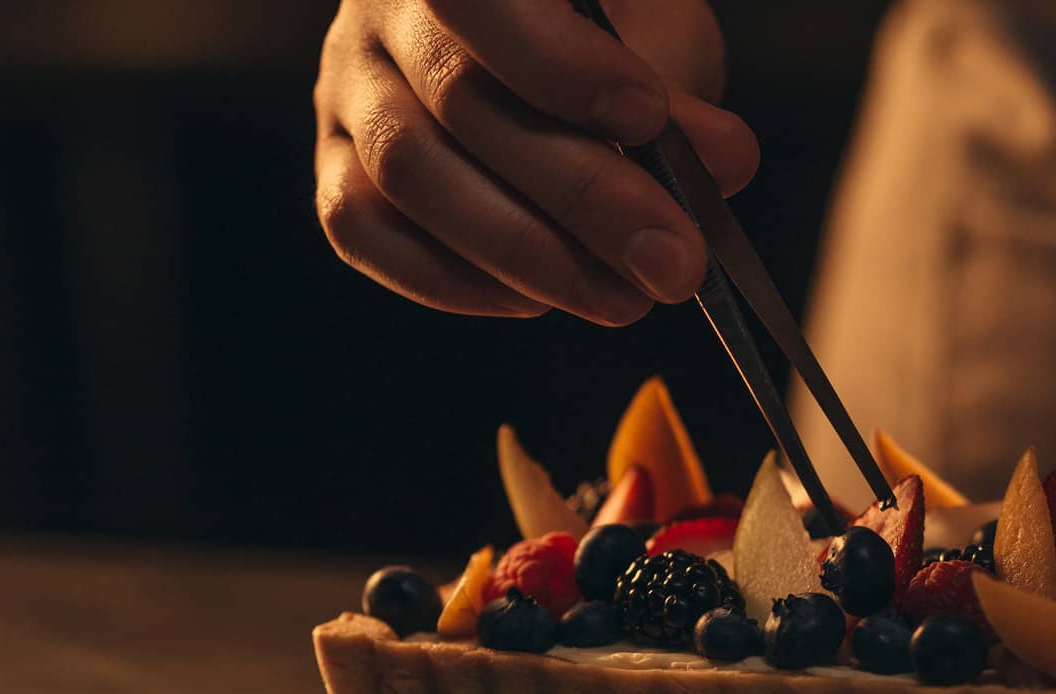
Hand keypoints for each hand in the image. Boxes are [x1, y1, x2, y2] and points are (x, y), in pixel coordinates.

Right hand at [313, 0, 759, 324]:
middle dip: (581, 195)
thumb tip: (721, 165)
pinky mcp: (334, 166)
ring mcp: (346, 89)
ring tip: (622, 298)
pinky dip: (453, 278)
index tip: (647, 122)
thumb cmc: (602, 32)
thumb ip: (679, 96)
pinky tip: (534, 301)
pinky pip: (363, 230)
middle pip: (459, 104)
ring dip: (527, 252)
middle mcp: (381, 11)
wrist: (536, 49)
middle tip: (673, 260)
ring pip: (408, 175)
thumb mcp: (654, 35)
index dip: (559, 64)